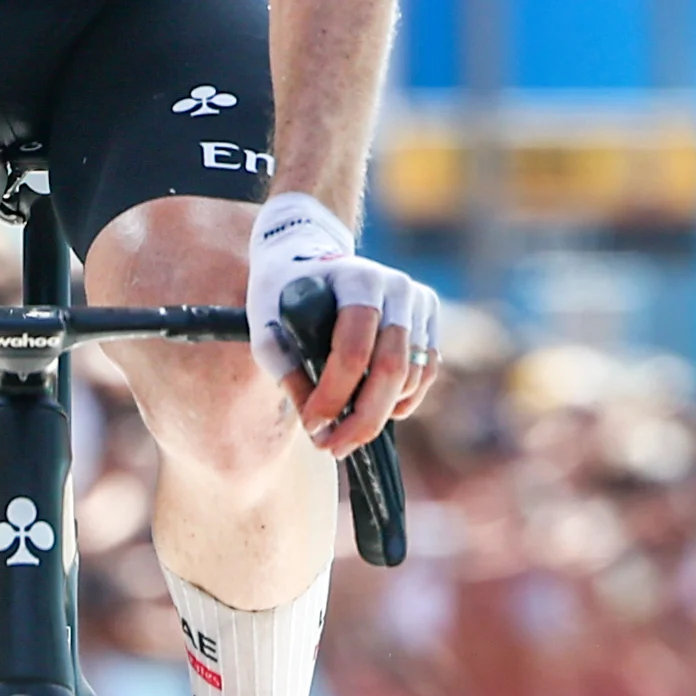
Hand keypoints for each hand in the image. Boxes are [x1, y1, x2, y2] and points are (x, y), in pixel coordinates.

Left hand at [245, 191, 437, 455]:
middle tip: (335, 447)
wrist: (308, 248)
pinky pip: (425, 370)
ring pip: (410, 375)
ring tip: (344, 431)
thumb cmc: (281, 289)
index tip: (311, 425)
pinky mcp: (429, 314)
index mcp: (355, 278)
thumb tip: (316, 424)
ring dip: (380, 413)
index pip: (353, 350)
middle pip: (390, 369)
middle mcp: (395, 286)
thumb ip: (286, 370)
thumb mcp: (266, 324)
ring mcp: (418, 299)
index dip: (333, 395)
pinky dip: (403, 399)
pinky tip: (375, 411)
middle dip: (362, 419)